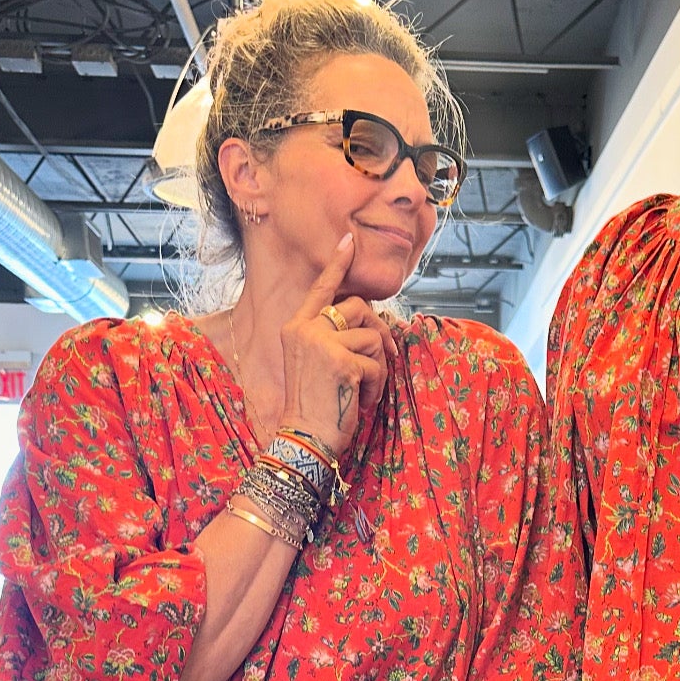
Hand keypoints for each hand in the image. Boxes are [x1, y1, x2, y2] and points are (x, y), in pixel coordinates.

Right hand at [280, 233, 396, 456]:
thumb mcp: (314, 365)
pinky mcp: (342, 362)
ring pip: (371, 336)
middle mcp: (305, 330)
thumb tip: (369, 325)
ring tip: (362, 390)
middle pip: (357, 308)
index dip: (338, 265)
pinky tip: (361, 403)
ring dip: (377, 367)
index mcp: (296, 328)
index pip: (320, 289)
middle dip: (378, 331)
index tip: (349, 241)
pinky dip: (377, 387)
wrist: (303, 439)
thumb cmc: (313, 408)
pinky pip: (377, 364)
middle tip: (383, 357)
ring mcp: (322, 344)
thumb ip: (331, 339)